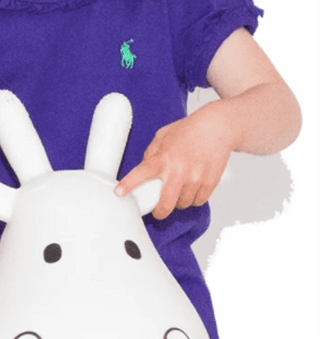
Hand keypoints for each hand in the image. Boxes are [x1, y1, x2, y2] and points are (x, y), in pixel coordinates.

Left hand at [116, 102, 235, 218]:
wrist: (219, 126)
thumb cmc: (190, 130)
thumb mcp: (163, 137)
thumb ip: (150, 155)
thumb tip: (142, 173)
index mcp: (164, 158)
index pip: (141, 173)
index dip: (128, 184)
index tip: (118, 193)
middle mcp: (179, 170)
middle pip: (165, 205)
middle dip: (160, 212)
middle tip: (158, 210)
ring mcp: (195, 178)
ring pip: (182, 204)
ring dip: (178, 202)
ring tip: (180, 189)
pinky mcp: (210, 182)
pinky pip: (198, 201)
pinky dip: (194, 198)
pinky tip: (193, 188)